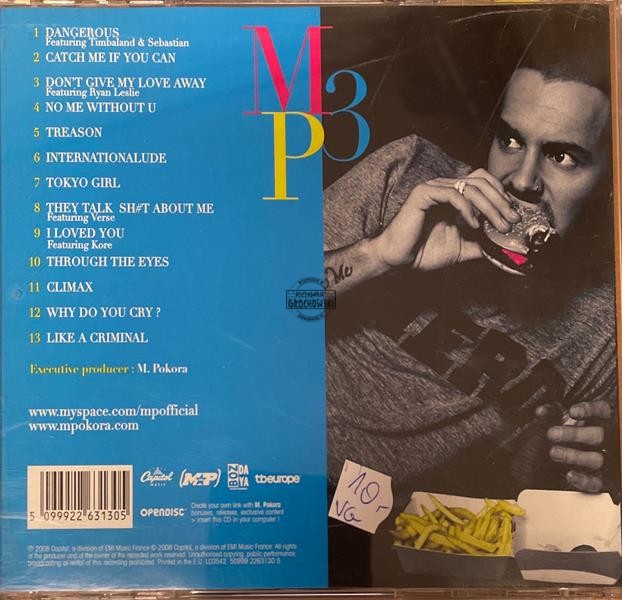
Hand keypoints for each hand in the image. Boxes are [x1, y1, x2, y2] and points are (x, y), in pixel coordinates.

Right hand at [373, 169, 519, 271]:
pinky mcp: (423, 194)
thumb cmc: (423, 252)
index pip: (484, 183)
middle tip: (513, 221)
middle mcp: (444, 187)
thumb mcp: (462, 248)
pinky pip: (453, 194)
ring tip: (499, 225)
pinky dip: (468, 209)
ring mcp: (434, 188)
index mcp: (453, 196)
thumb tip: (505, 248)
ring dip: (490, 207)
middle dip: (501, 202)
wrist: (399, 260)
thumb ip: (482, 244)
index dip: (501, 196)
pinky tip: (475, 224)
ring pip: (471, 187)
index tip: (514, 216)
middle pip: (482, 182)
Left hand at [543, 400, 611, 492]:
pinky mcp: (601, 479)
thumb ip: (553, 411)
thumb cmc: (569, 429)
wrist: (572, 457)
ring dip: (574, 456)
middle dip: (574, 434)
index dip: (590, 410)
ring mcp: (605, 460)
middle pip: (597, 436)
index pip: (602, 411)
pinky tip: (569, 475)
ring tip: (554, 452)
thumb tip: (541, 412)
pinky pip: (596, 482)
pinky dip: (583, 480)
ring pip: (597, 459)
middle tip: (552, 434)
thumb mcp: (562, 415)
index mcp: (600, 421)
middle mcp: (606, 440)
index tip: (573, 412)